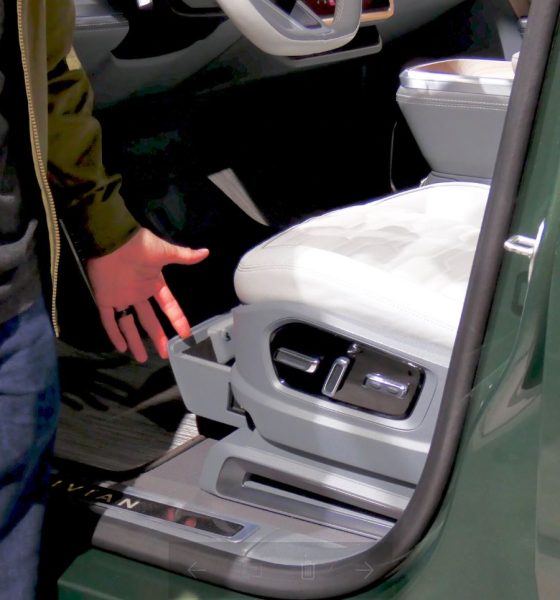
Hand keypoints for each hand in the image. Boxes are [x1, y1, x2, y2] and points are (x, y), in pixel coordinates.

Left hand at [86, 228, 208, 361]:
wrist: (113, 240)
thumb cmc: (140, 246)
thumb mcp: (165, 252)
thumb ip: (184, 256)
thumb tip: (205, 252)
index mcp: (153, 284)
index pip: (168, 306)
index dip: (177, 319)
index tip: (185, 334)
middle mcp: (139, 294)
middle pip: (149, 320)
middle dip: (157, 337)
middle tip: (164, 354)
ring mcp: (122, 297)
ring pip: (129, 324)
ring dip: (134, 341)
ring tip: (141, 358)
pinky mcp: (104, 298)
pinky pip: (108, 319)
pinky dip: (114, 333)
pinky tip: (120, 347)